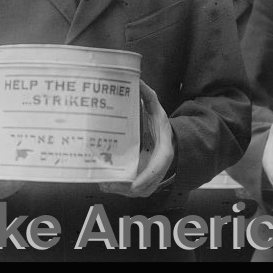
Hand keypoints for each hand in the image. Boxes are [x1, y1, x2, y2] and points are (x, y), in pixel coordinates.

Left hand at [101, 80, 174, 197]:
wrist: (168, 139)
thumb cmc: (159, 124)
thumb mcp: (156, 109)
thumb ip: (148, 96)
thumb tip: (137, 82)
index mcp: (164, 150)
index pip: (158, 167)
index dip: (147, 177)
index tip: (134, 186)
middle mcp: (158, 166)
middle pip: (146, 185)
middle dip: (127, 188)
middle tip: (108, 185)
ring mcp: (152, 175)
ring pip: (138, 190)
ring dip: (121, 190)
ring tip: (103, 184)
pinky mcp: (143, 179)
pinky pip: (133, 189)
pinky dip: (120, 189)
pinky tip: (105, 184)